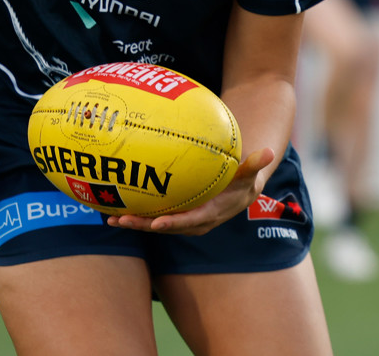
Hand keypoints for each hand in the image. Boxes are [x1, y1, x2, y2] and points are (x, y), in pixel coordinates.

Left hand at [106, 147, 273, 235]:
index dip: (174, 223)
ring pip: (154, 223)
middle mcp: (193, 221)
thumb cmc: (242, 178)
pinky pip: (152, 213)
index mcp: (210, 214)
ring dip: (133, 222)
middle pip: (166, 226)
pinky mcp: (173, 213)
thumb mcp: (249, 173)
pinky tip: (113, 204)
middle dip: (143, 225)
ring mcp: (181, 219)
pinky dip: (135, 210)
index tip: (158, 223)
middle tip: (122, 220)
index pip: (190, 221)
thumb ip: (255, 164)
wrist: (236, 189)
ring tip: (110, 217)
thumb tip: (269, 152)